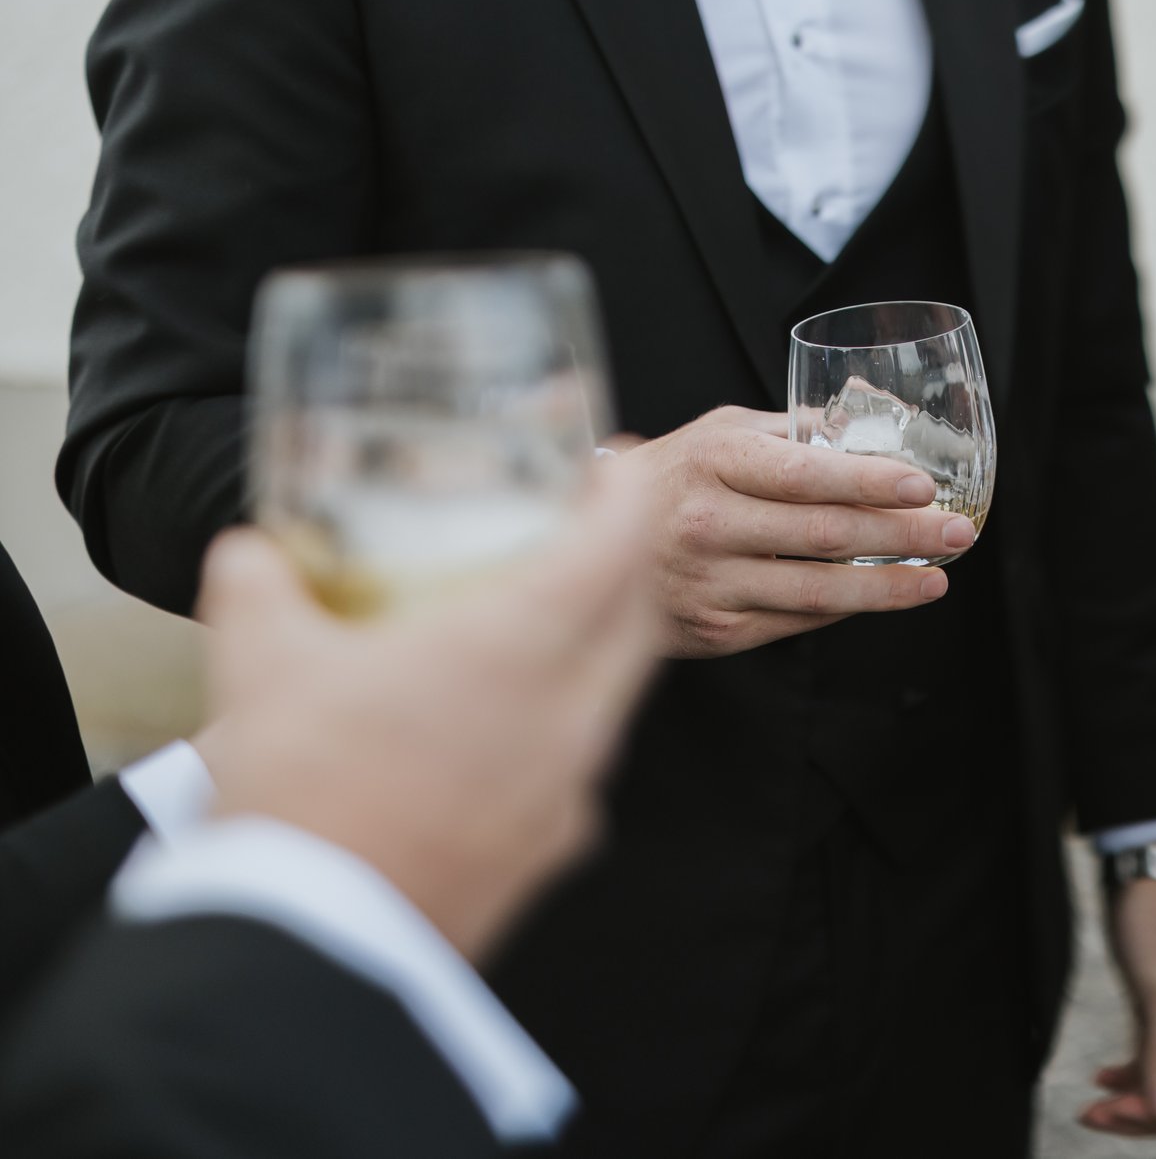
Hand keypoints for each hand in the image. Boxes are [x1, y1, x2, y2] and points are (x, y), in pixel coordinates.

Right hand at [196, 462, 660, 962]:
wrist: (304, 949)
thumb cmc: (295, 793)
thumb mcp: (257, 662)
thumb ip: (260, 582)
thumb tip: (252, 551)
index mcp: (522, 646)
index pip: (621, 545)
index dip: (628, 496)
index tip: (613, 471)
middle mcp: (572, 712)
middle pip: (639, 617)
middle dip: (626, 564)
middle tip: (587, 533)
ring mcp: (573, 785)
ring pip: (617, 693)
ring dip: (600, 645)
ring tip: (547, 624)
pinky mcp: (555, 846)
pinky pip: (581, 762)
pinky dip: (564, 723)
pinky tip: (505, 728)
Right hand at [618, 407, 977, 657]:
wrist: (590, 540)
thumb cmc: (676, 474)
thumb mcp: (724, 432)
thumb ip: (796, 429)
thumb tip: (875, 414)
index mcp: (715, 461)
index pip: (805, 475)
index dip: (869, 482)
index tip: (923, 486)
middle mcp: (709, 522)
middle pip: (823, 535)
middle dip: (902, 535)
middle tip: (957, 532)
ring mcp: (709, 582)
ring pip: (816, 591)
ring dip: (887, 587)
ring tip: (937, 577)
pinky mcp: (714, 630)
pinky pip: (794, 622)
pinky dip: (845, 611)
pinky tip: (884, 597)